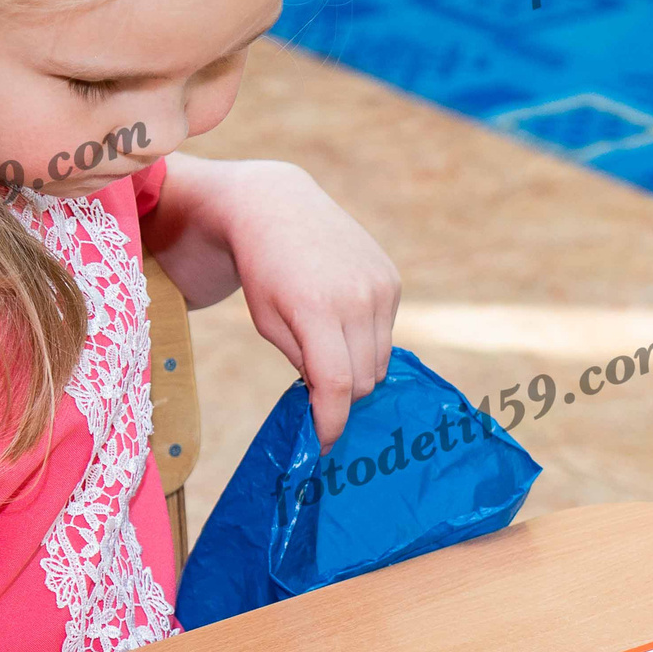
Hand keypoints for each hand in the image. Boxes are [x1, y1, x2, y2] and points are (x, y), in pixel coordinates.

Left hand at [221, 162, 399, 448]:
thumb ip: (304, 363)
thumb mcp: (269, 323)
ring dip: (357, 370)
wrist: (277, 206)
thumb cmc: (261, 273)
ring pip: (380, 361)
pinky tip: (341, 319)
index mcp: (316, 310)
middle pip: (363, 380)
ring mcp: (380, 286)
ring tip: (327, 350)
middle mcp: (357, 297)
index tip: (325, 445)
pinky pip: (388, 333)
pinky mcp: (392, 279)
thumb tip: (334, 401)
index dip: (332, 423)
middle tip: (317, 392)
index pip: (338, 386)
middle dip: (341, 396)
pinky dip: (366, 341)